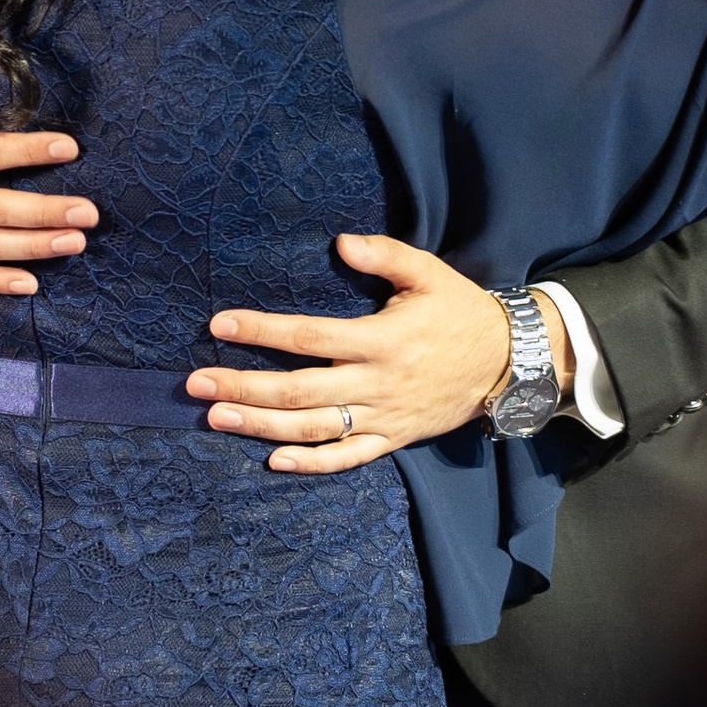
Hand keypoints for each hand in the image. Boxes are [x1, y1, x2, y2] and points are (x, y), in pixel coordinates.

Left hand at [188, 236, 544, 473]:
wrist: (509, 362)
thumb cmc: (462, 311)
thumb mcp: (429, 272)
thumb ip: (385, 255)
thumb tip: (340, 243)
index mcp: (383, 340)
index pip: (309, 337)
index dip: (262, 332)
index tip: (220, 325)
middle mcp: (378, 383)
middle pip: (299, 391)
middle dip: (244, 388)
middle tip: (196, 384)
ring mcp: (384, 416)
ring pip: (314, 429)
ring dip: (261, 427)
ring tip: (217, 418)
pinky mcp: (393, 438)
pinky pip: (348, 458)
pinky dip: (311, 463)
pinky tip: (273, 460)